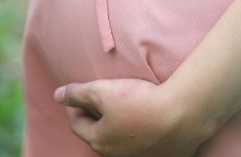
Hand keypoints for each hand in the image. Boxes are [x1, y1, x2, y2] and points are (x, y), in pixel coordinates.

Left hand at [54, 78, 212, 156]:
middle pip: (100, 134)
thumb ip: (77, 93)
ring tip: (128, 105)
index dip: (76, 106)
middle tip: (104, 97)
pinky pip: (148, 142)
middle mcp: (117, 154)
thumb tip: (57, 95)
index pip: (77, 124)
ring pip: (123, 139)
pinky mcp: (163, 154)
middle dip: (98, 116)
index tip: (81, 93)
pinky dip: (145, 130)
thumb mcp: (102, 91)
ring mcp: (141, 156)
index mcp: (99, 141)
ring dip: (121, 124)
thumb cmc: (139, 102)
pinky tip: (152, 116)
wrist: (182, 114)